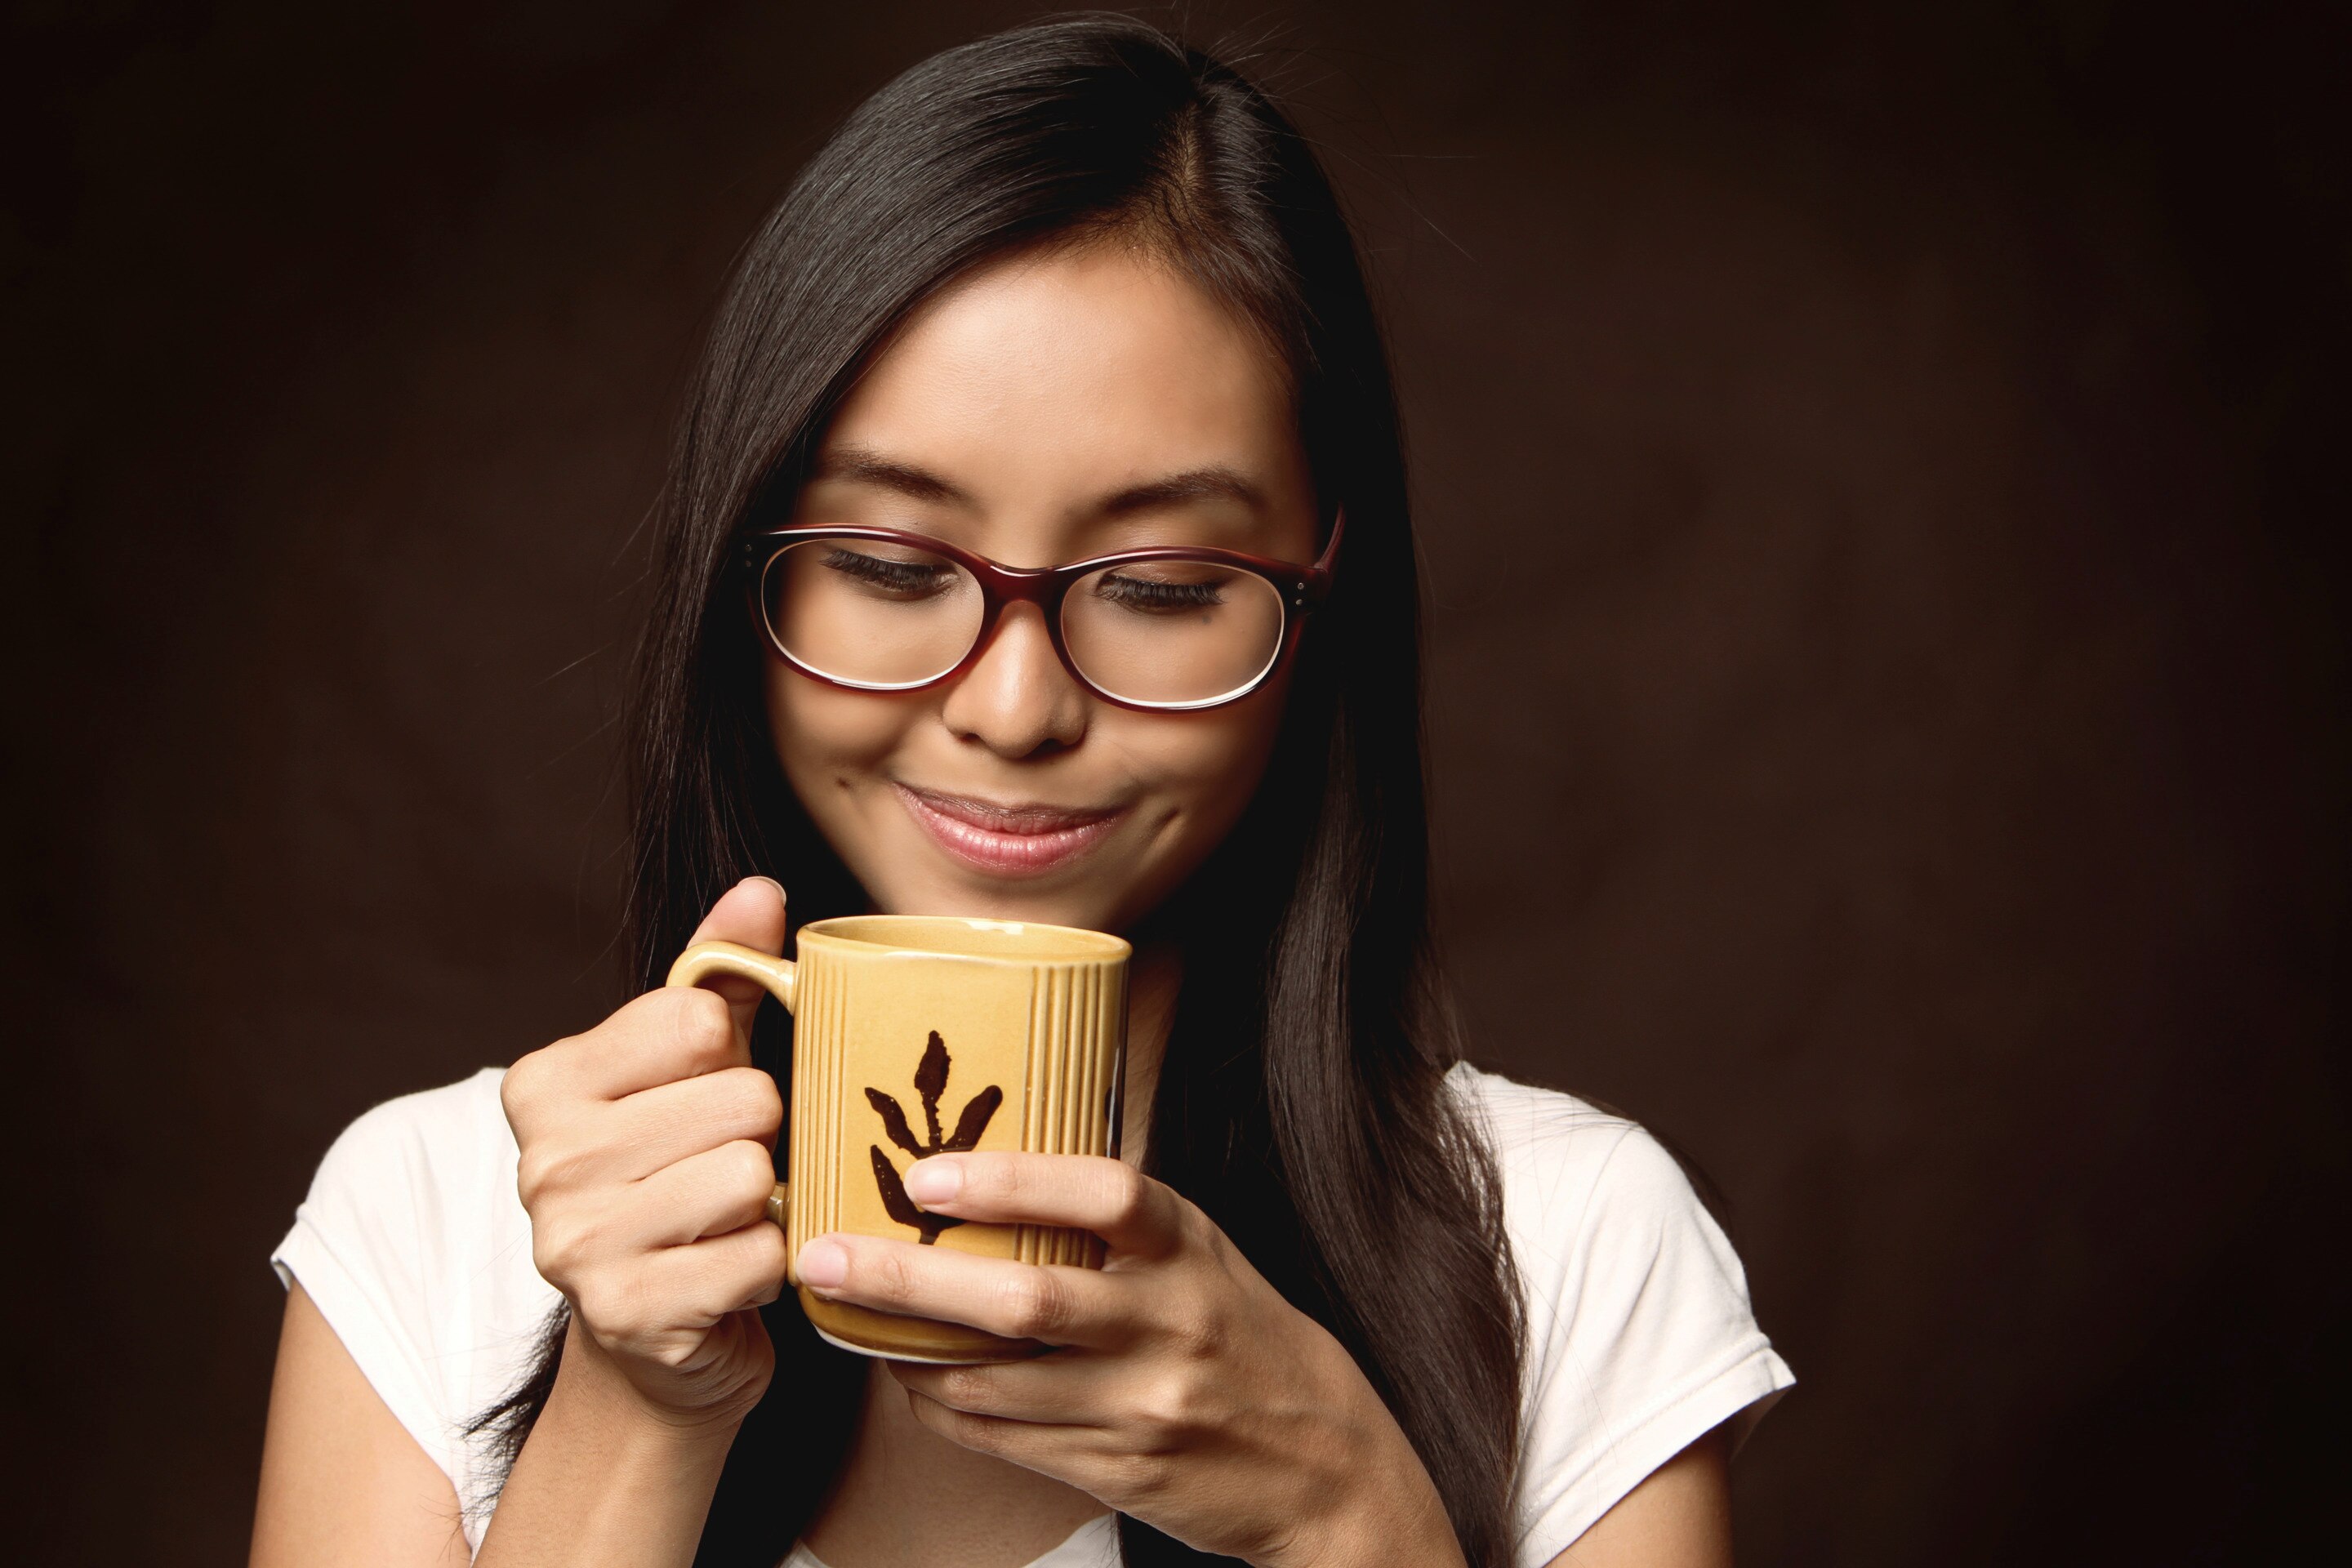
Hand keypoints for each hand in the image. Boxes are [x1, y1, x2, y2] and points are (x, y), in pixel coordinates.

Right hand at [499, 877, 790, 1429]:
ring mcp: (577, 1246)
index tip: (703, 1094)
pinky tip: (731, 1270)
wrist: (656, 1334)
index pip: (697, 1019)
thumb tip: (760, 889)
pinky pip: (761, 1253)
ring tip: (730, 1216)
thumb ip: (721, 972)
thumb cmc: (679, 1173)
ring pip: (752, 1173)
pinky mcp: (629, 1314)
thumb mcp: (692, 1065)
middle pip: (741, 1099)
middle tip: (728, 1164)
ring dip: (768, 1199)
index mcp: (545, 1083)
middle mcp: (544, 1162)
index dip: (730, 1056)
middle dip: (760, 1132)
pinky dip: (771, 1262)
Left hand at [793, 1155, 1465, 1567]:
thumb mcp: (1207, 1257)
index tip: (928, 1171)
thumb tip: (995, 1160)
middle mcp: (1170, 1324)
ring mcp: (1142, 1405)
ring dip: (906, 1350)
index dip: (1013, 1180)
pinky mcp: (1116, 1470)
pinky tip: (907, 1378)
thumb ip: (1121, 1220)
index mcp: (1192, 1250)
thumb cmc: (1245, 1336)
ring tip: (841, 1315)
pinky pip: (1004, 1438)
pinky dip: (944, 1406)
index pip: (1106, 1195)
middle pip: (1027, 1299)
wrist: (1324, 1467)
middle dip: (911, 1277)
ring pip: (996, 1380)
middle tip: (824, 1253)